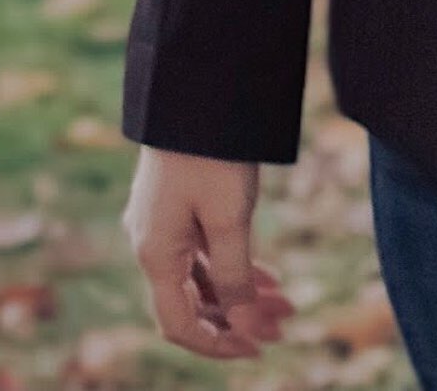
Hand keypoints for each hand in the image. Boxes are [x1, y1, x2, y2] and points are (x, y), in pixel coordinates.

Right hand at [123, 147, 295, 360]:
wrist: (196, 88)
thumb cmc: (211, 152)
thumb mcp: (229, 218)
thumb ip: (235, 277)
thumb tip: (245, 328)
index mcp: (155, 254)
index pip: (180, 324)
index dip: (219, 344)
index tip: (260, 347)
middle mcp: (151, 243)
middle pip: (192, 302)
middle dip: (238, 318)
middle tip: (286, 322)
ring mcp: (161, 223)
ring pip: (200, 276)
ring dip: (239, 292)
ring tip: (285, 300)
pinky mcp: (175, 204)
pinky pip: (201, 252)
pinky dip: (231, 266)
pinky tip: (265, 274)